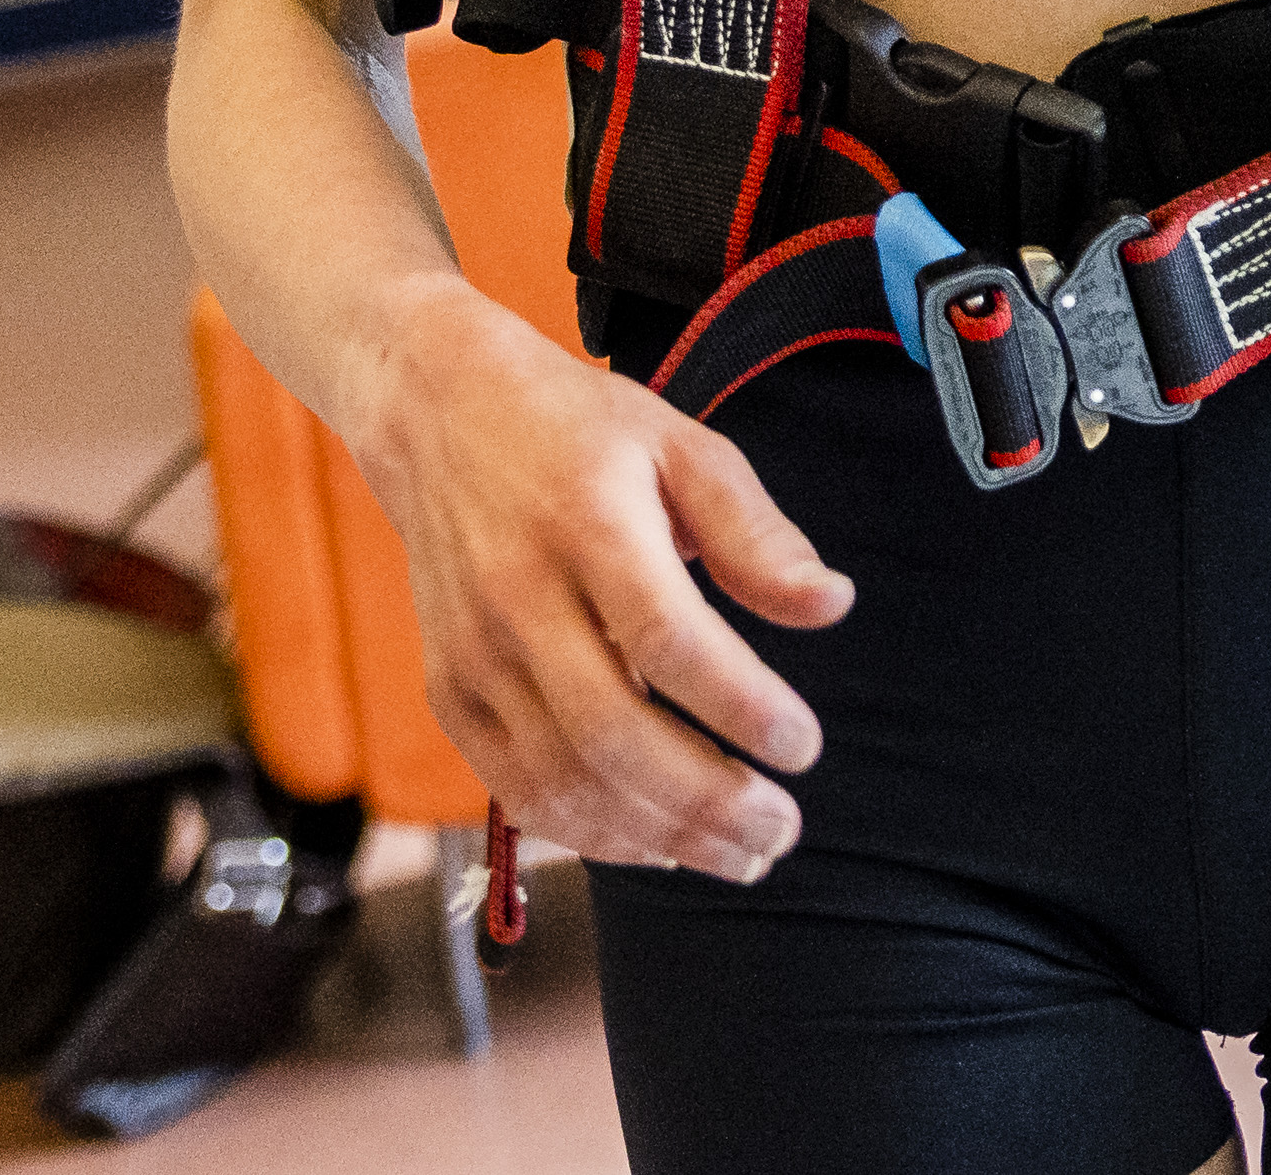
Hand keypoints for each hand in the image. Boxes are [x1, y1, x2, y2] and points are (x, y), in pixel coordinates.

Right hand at [348, 278, 850, 876]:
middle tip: (783, 830)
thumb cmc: (579, 432)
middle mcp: (518, 600)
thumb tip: (832, 606)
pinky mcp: (449, 693)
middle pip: (612, 733)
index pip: (667, 638)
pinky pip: (518, 790)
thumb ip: (756, 532)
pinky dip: (591, 834)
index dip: (740, 706)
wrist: (437, 416)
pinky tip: (659, 846)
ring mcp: (473, 656)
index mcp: (587, 524)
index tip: (804, 747)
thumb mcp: (682, 447)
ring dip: (658, 837)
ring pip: (563, 779)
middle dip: (706, 802)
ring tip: (741, 854)